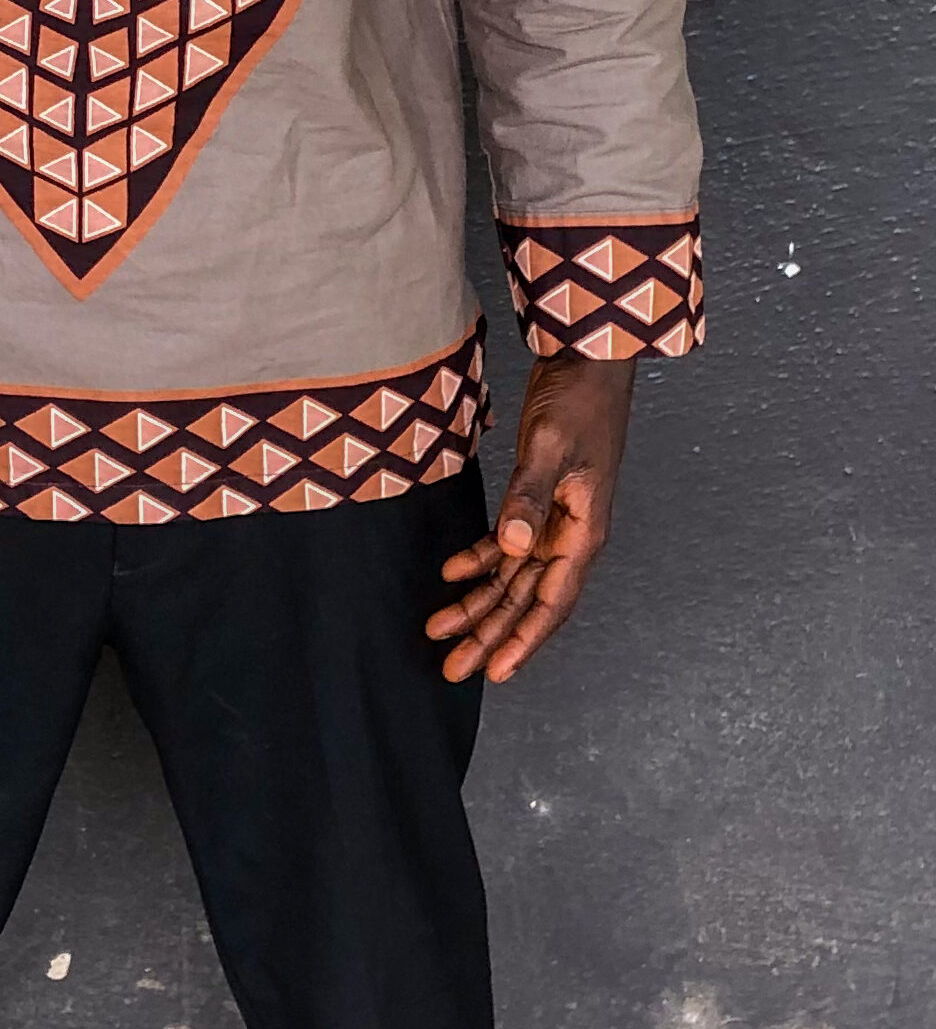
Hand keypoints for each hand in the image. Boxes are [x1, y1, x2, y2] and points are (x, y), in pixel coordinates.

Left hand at [426, 354, 635, 685]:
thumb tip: (514, 549)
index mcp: (583, 531)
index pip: (551, 600)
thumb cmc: (580, 399)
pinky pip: (506, 545)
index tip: (496, 670)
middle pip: (526, 599)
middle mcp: (570, 535)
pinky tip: (451, 573)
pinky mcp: (537, 501)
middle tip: (453, 667)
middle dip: (489, 634)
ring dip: (478, 604)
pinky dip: (479, 560)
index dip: (524, 639)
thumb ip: (529, 497)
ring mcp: (553, 520)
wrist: (587, 358)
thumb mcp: (550, 446)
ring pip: (512, 578)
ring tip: (440, 629)